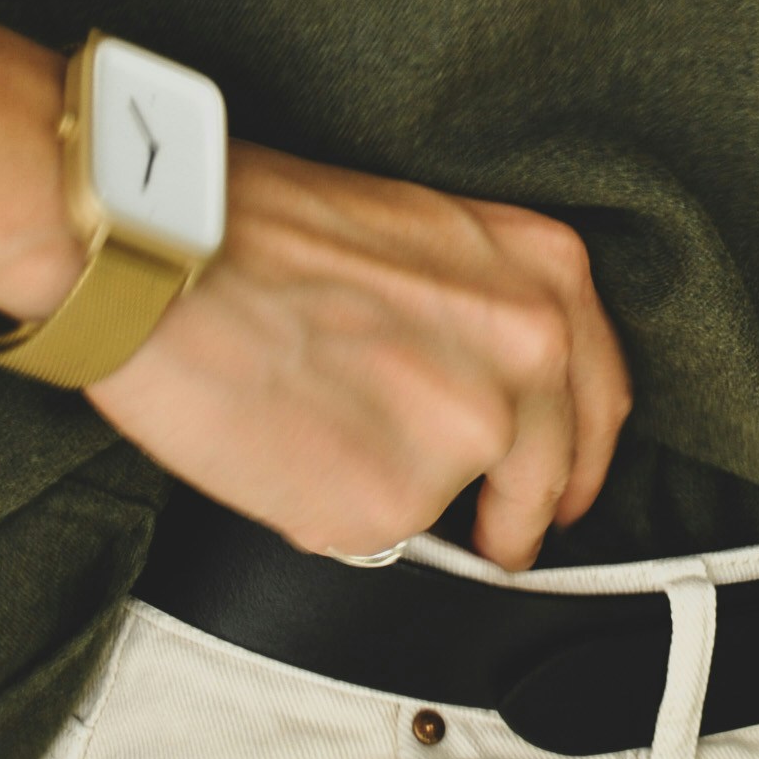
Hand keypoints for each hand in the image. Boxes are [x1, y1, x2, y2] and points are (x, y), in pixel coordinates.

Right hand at [0, 17, 632, 571]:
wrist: (159, 245)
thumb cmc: (256, 222)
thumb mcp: (421, 233)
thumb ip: (479, 316)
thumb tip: (480, 398)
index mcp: (542, 272)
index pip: (599, 396)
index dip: (577, 453)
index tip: (559, 486)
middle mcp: (530, 351)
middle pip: (554, 474)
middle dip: (521, 514)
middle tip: (494, 536)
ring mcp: (467, 432)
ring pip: (451, 505)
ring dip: (403, 496)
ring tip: (325, 447)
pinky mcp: (390, 502)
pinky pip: (370, 535)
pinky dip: (327, 511)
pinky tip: (280, 449)